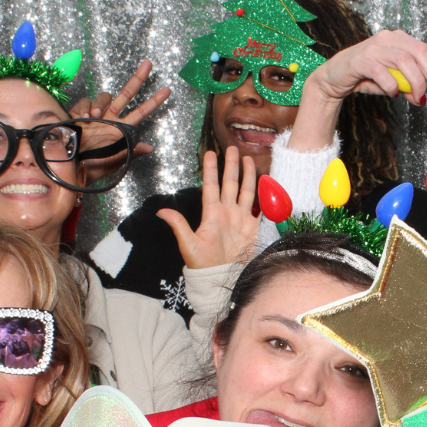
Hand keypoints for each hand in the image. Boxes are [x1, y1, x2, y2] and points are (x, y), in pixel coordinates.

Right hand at [69, 59, 170, 183]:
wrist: (69, 165)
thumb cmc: (92, 167)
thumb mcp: (113, 162)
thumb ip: (130, 152)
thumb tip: (149, 148)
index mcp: (121, 131)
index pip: (140, 113)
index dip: (153, 102)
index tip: (167, 90)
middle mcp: (111, 119)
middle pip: (127, 94)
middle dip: (138, 78)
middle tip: (149, 64)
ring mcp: (96, 114)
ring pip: (105, 96)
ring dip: (101, 104)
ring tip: (93, 118)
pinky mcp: (80, 112)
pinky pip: (86, 100)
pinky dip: (85, 107)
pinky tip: (82, 118)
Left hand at [157, 147, 257, 268]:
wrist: (222, 279)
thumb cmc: (203, 264)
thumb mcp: (188, 244)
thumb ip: (178, 225)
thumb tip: (160, 212)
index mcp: (212, 214)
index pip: (211, 186)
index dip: (211, 170)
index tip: (210, 152)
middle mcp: (227, 213)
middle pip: (230, 184)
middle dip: (231, 166)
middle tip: (232, 147)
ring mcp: (241, 220)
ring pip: (245, 192)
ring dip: (247, 176)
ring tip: (247, 159)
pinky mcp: (253, 229)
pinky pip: (260, 208)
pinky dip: (264, 196)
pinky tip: (266, 184)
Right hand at [290, 31, 426, 152]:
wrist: (334, 78)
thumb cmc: (364, 77)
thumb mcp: (392, 82)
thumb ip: (408, 86)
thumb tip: (425, 97)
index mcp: (400, 40)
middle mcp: (389, 39)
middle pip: (420, 53)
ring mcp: (374, 47)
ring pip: (404, 60)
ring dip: (415, 82)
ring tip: (416, 98)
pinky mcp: (360, 60)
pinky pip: (381, 71)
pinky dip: (391, 84)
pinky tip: (393, 94)